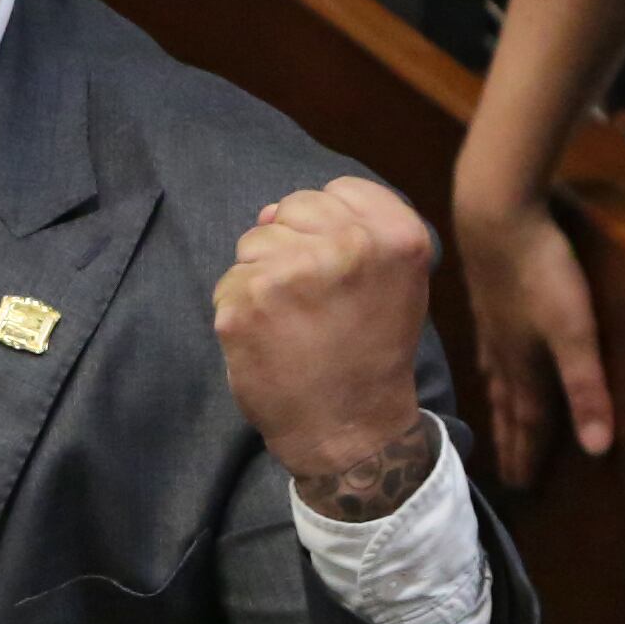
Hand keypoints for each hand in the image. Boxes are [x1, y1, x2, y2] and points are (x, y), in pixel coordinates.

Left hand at [216, 176, 444, 520]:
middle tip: (314, 304)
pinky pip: (228, 284)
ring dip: (262, 279)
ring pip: (253, 244)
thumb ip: (352, 232)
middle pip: (290, 209)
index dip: (329, 228)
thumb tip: (270, 211)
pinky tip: (269, 342)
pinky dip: (239, 312)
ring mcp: (293, 273)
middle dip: (292, 248)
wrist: (352, 431)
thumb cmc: (371, 354)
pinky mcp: (247, 303)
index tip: (339, 271)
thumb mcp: (394, 283)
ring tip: (293, 324)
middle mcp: (348, 246)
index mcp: (396, 237)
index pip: (339, 191)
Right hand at [450, 180, 607, 484]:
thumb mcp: (575, 332)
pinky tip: (492, 360)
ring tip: (498, 427)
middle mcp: (505, 355)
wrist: (496, 214)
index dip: (529, 457)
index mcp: (526, 368)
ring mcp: (494, 326)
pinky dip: (492, 370)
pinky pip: (490, 351)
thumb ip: (586, 387)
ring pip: (497, 381)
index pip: (529, 424)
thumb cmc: (541, 273)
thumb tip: (596, 450)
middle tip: (506, 475)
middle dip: (511, 443)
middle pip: (510, 409)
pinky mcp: (490, 299)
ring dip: (500, 410)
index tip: (523, 489)